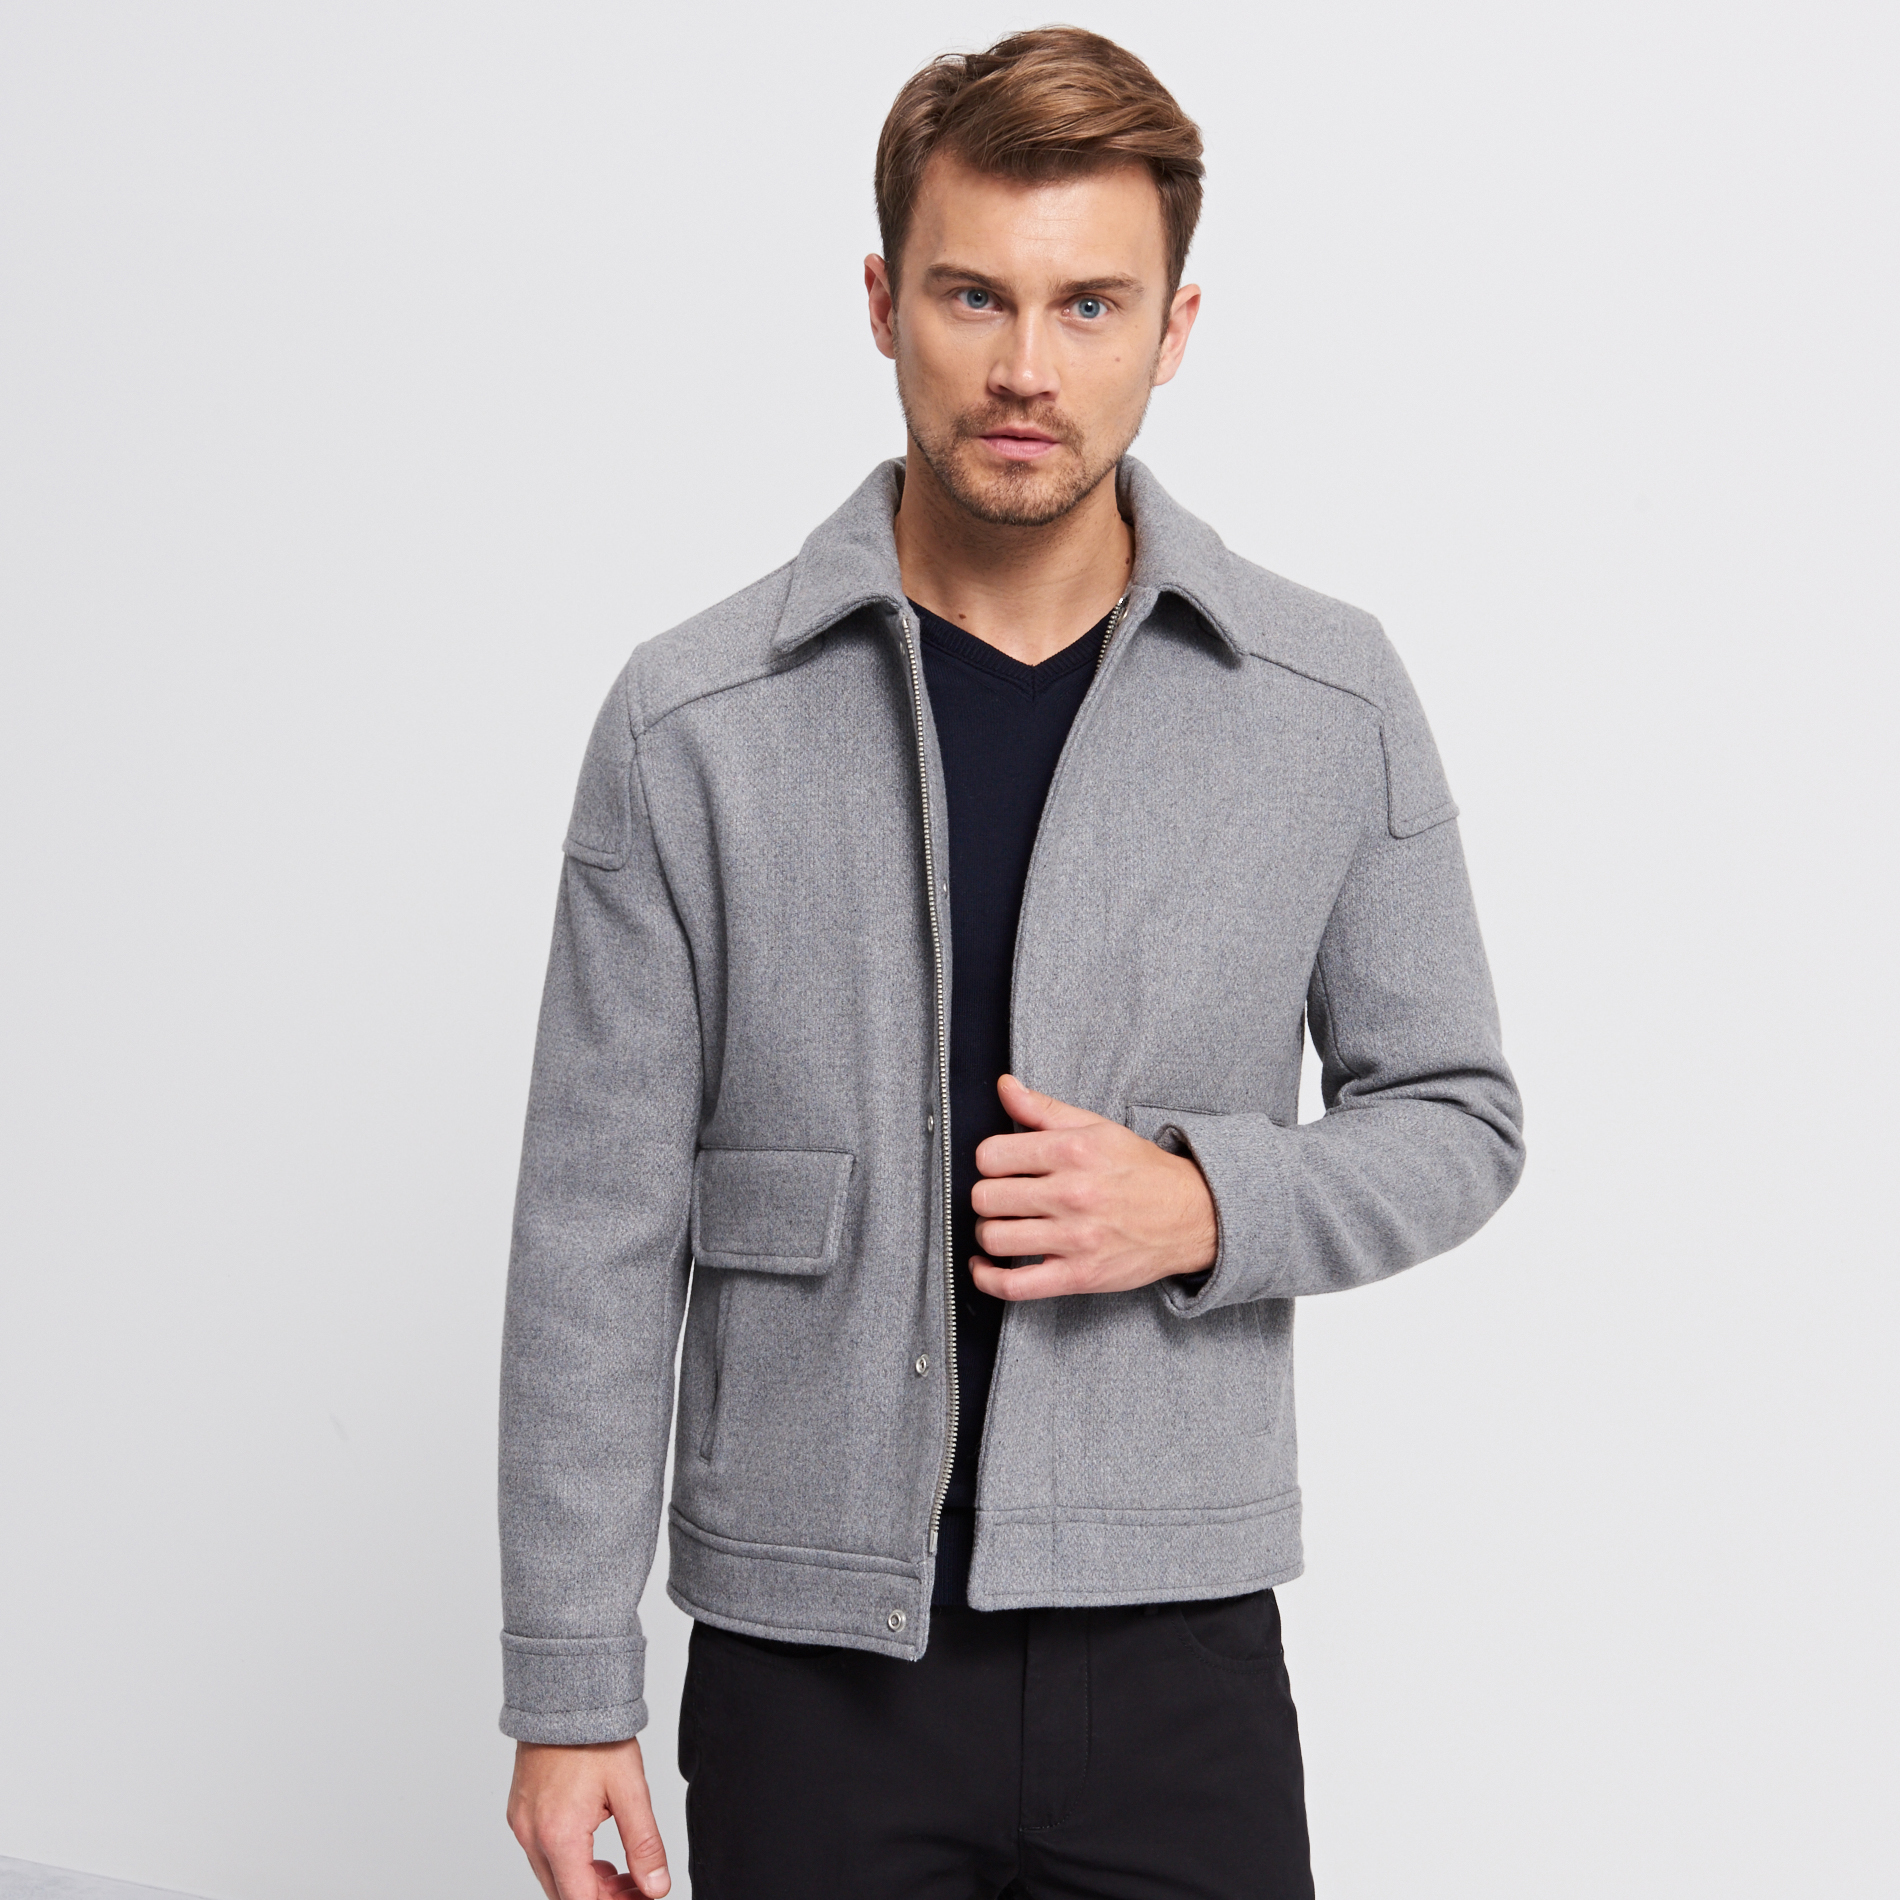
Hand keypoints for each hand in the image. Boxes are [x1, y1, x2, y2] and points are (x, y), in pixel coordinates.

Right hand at [507, 1737, 669, 1898]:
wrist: (565, 1695)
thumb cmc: (596, 1736)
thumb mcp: (630, 1789)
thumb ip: (644, 1843)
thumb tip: (656, 1887)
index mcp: (559, 1835)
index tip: (640, 1896)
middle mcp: (532, 1835)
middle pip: (565, 1895)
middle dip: (602, 1898)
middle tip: (636, 1887)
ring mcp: (522, 1825)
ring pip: (552, 1878)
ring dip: (585, 1883)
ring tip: (619, 1871)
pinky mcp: (520, 1813)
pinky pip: (541, 1855)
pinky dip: (568, 1863)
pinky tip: (594, 1851)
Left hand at [969, 1074, 1217, 1300]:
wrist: (1191, 1215)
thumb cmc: (1141, 1171)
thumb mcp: (1096, 1127)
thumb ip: (1044, 1108)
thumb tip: (1005, 1085)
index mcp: (1073, 1151)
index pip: (991, 1155)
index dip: (989, 1161)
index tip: (999, 1167)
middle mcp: (1073, 1193)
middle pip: (986, 1197)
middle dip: (987, 1196)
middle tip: (1002, 1197)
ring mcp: (1076, 1238)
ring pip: (995, 1237)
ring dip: (989, 1232)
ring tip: (1003, 1226)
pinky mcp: (1080, 1276)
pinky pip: (1016, 1285)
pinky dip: (988, 1278)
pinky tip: (985, 1265)